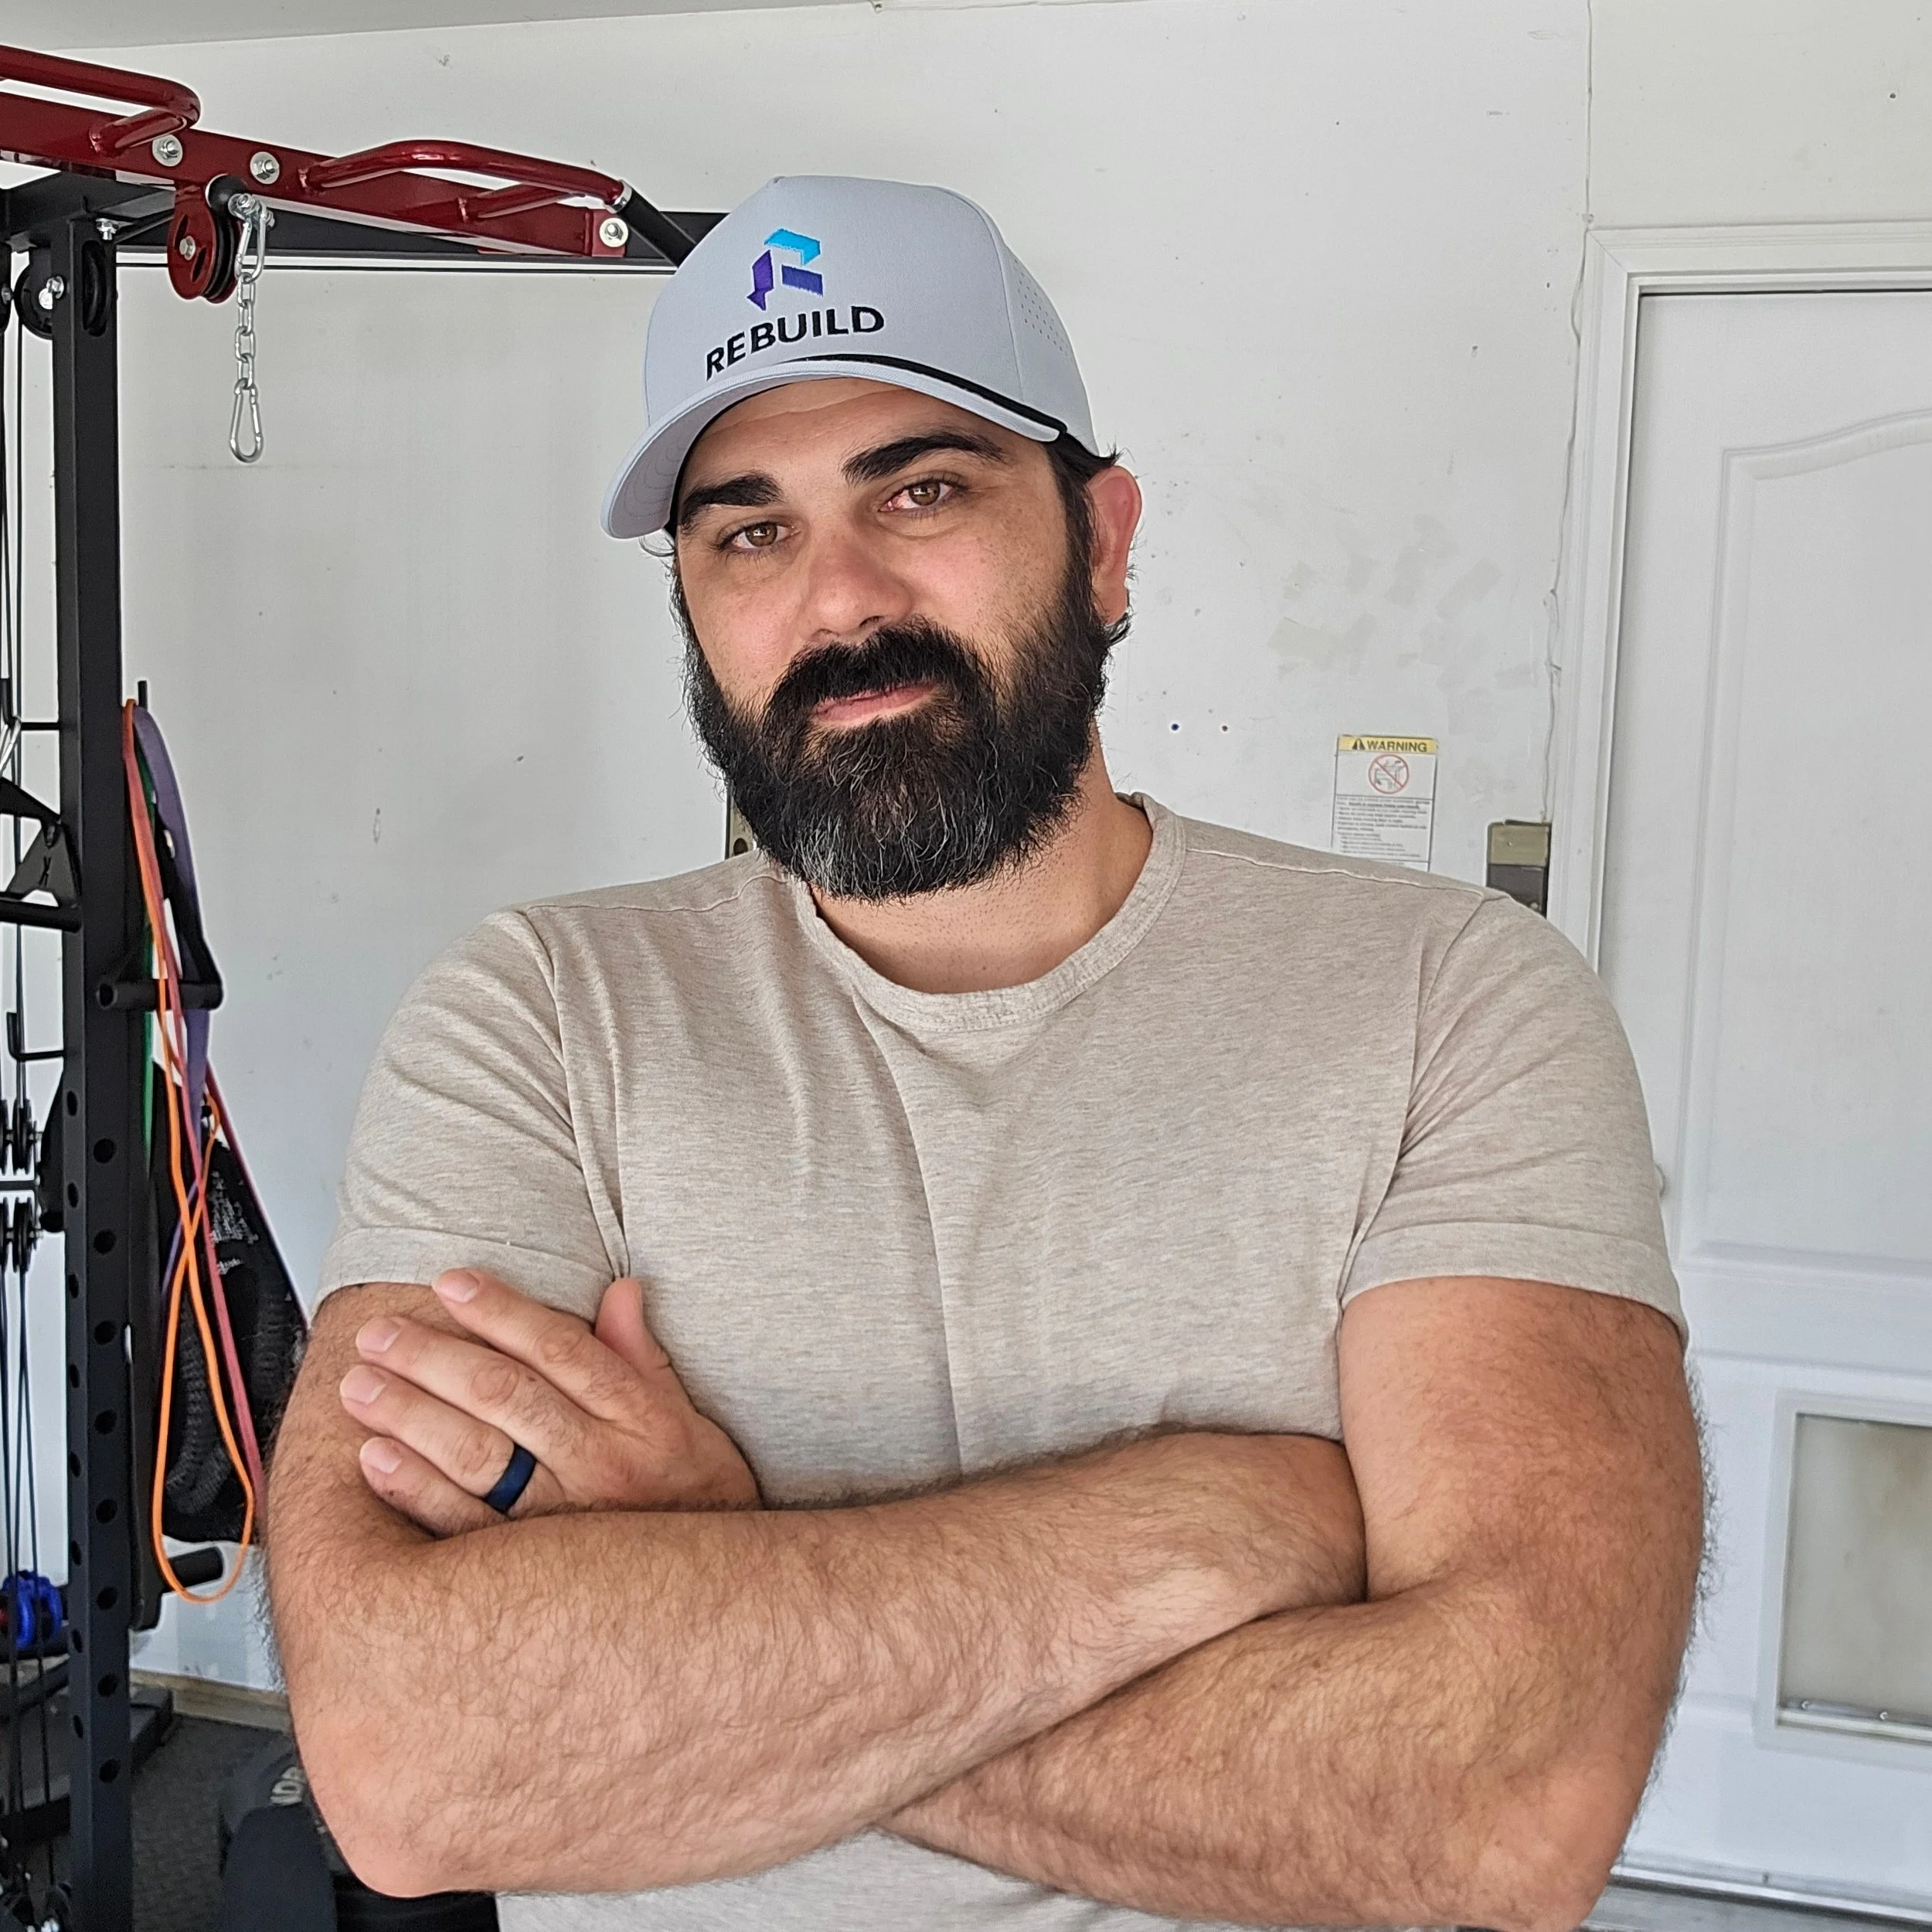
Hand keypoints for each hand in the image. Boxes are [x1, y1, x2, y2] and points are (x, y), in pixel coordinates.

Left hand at [339, 1268, 759, 1534]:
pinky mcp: (531, 1572)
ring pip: (477, 1454)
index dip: (502, 1311)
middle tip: (380, 1334)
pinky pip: (462, 1527)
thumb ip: (643, 1357)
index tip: (450, 1283)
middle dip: (434, 1357)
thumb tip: (620, 1292)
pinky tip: (376, 1461)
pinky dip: (415, 1492)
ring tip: (362, 1386)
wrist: (718, 1598)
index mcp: (639, 1419)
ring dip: (411, 1415)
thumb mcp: (688, 1421)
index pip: (561, 1349)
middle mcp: (600, 1464)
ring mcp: (563, 1520)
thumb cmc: (695, 1498)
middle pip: (506, 1396)